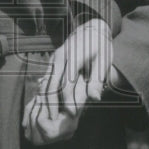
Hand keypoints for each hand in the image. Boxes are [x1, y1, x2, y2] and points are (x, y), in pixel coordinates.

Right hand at [22, 19, 114, 144]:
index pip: (67, 83)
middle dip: (52, 103)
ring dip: (45, 99)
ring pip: (45, 81)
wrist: (92, 29)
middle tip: (54, 120)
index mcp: (74, 57)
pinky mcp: (52, 60)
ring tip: (48, 116)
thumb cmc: (101, 47)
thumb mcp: (103, 62)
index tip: (71, 114)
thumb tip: (95, 99)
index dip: (68, 100)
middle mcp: (60, 57)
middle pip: (52, 84)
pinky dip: (44, 91)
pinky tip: (45, 104)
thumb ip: (97, 80)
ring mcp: (54, 58)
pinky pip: (46, 78)